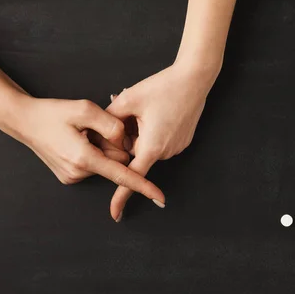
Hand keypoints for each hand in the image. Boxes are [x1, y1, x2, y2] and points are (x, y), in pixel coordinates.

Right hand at [3, 95, 165, 212]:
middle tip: (94, 129)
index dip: (143, 185)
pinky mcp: (70, 177)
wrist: (25, 121)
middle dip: (114, 147)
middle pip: (116, 163)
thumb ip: (111, 124)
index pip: (121, 175)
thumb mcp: (85, 109)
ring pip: (106, 164)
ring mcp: (74, 177)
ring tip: (82, 135)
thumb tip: (125, 139)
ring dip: (102, 149)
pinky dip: (93, 154)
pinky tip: (78, 141)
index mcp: (84, 158)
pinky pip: (94, 165)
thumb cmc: (54, 113)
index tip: (159, 197)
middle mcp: (79, 172)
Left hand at [105, 63, 217, 220]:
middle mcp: (166, 151)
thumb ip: (109, 119)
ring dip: (141, 133)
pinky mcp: (183, 141)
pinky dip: (153, 131)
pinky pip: (159, 142)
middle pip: (135, 153)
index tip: (115, 214)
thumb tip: (100, 133)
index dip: (121, 197)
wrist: (195, 79)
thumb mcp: (129, 99)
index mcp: (151, 146)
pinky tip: (158, 112)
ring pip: (147, 147)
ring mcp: (176, 147)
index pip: (132, 176)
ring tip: (147, 109)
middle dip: (127, 138)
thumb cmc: (162, 87)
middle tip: (130, 113)